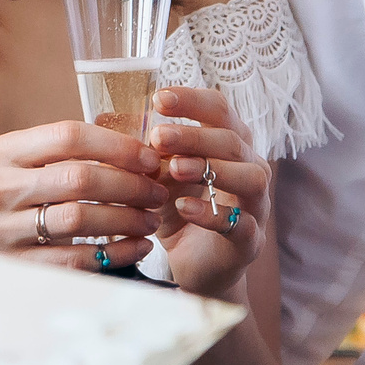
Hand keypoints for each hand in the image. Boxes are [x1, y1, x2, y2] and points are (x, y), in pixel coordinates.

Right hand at [0, 119, 169, 273]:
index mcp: (2, 152)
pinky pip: (73, 261)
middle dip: (129, 186)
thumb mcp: (14, 164)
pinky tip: (134, 248)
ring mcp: (2, 230)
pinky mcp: (14, 266)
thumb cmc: (0, 198)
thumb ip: (59, 153)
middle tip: (157, 192)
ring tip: (150, 220)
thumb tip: (133, 149)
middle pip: (78, 179)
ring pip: (78, 221)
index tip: (149, 158)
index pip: (68, 136)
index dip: (116, 146)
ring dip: (125, 220)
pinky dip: (112, 254)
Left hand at [146, 87, 270, 303]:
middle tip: (158, 136)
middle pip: (233, 140)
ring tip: (175, 169)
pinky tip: (184, 207)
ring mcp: (256, 205)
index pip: (220, 110)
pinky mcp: (250, 240)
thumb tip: (108, 122)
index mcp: (230, 145)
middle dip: (194, 135)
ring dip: (211, 167)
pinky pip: (240, 223)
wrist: (195, 265)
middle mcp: (250, 168)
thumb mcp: (157, 177)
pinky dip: (211, 213)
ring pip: (251, 177)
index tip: (158, 99)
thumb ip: (146, 153)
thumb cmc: (178, 210)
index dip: (193, 101)